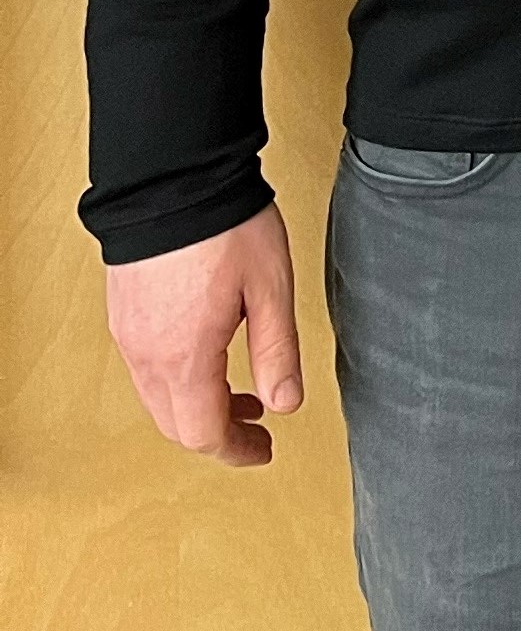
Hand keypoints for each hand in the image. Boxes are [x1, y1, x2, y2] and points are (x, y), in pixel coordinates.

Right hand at [106, 204, 304, 465]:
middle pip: (176, 423)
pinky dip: (178, 380)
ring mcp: (129, 334)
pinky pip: (146, 368)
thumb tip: (287, 404)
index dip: (236, 450)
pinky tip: (209, 359)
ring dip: (198, 406)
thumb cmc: (227, 227)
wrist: (174, 179)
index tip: (264, 451)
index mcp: (185, 357)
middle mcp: (147, 354)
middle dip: (218, 433)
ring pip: (158, 397)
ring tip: (243, 394)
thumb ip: (278, 352)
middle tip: (258, 429)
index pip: (203, 432)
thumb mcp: (271, 289)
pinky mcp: (124, 313)